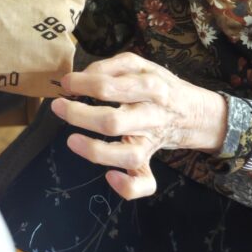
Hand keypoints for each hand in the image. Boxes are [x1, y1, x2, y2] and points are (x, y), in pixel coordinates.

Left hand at [50, 52, 226, 199]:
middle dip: (79, 115)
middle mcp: (151, 116)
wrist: (193, 112)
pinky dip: (128, 186)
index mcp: (150, 87)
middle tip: (57, 106)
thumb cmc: (158, 85)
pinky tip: (109, 177)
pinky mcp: (151, 161)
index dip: (82, 84)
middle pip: (114, 122)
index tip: (66, 83)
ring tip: (71, 140)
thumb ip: (110, 66)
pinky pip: (145, 183)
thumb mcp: (138, 64)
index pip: (110, 87)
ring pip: (127, 156)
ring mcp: (151, 142)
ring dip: (96, 151)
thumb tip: (83, 76)